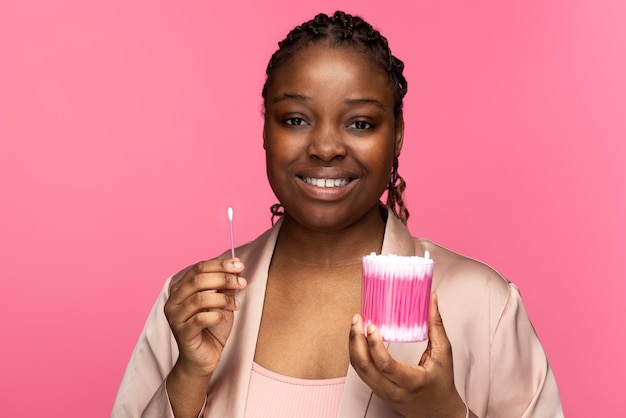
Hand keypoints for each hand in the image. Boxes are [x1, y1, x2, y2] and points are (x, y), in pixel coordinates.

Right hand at [165, 258, 246, 378]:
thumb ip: (226, 286)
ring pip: (199, 299)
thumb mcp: (221, 303)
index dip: (220, 265)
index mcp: (180, 289)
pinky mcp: (182, 333)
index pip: (199, 268)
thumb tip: (237, 267)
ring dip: (223, 299)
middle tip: (242, 283)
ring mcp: (175, 317)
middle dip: (224, 278)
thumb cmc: (211, 328)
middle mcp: (173, 301)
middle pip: (198, 280)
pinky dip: (217, 315)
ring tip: (236, 305)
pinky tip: (225, 318)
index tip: (239, 265)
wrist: (204, 359)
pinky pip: (200, 319)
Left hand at [349, 293, 466, 417]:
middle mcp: (393, 390)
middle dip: (356, 340)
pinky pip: (361, 372)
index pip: (385, 365)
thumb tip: (431, 299)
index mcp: (411, 381)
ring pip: (358, 370)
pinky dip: (356, 354)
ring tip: (355, 325)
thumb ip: (436, 326)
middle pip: (364, 367)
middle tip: (357, 320)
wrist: (438, 412)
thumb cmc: (442, 384)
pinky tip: (358, 339)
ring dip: (353, 345)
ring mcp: (382, 392)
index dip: (374, 345)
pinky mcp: (377, 391)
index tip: (371, 325)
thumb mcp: (444, 354)